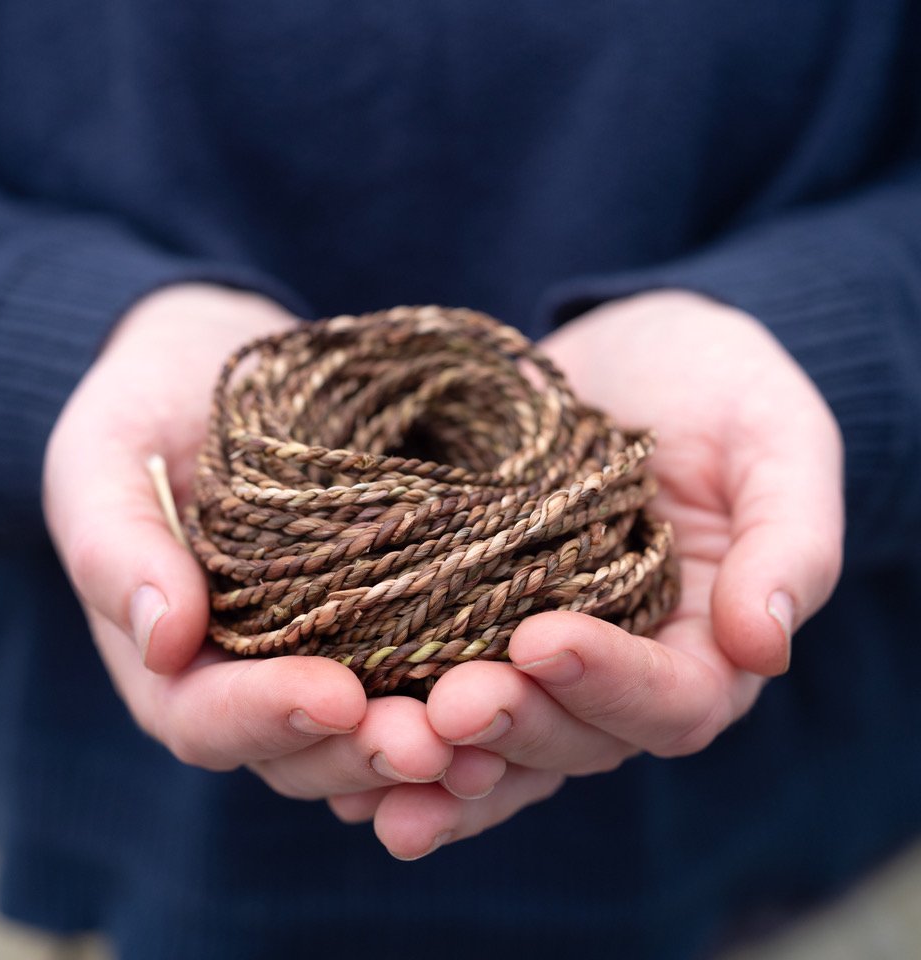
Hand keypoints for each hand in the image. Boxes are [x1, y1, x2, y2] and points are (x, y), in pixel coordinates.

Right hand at [43, 284, 460, 802]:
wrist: (222, 368)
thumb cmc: (152, 406)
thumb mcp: (106, 456)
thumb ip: (116, 546)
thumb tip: (163, 638)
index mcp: (171, 657)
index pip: (206, 718)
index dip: (266, 718)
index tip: (335, 695)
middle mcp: (252, 674)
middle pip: (301, 750)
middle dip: (363, 752)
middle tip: (433, 742)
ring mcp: (324, 652)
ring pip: (369, 733)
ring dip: (425, 749)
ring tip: (485, 741)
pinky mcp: (386, 619)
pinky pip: (420, 677)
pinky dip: (459, 699)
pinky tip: (514, 696)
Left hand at [337, 289, 843, 856]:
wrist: (635, 357)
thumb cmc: (722, 390)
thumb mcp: (777, 444)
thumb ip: (788, 543)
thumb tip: (765, 646)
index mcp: (707, 645)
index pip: (674, 700)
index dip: (611, 683)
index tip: (543, 639)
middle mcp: (622, 672)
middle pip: (576, 739)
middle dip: (512, 725)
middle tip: (446, 705)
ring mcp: (545, 659)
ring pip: (503, 743)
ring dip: (443, 762)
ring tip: (381, 754)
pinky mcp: (476, 628)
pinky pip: (444, 701)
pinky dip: (403, 740)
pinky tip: (345, 765)